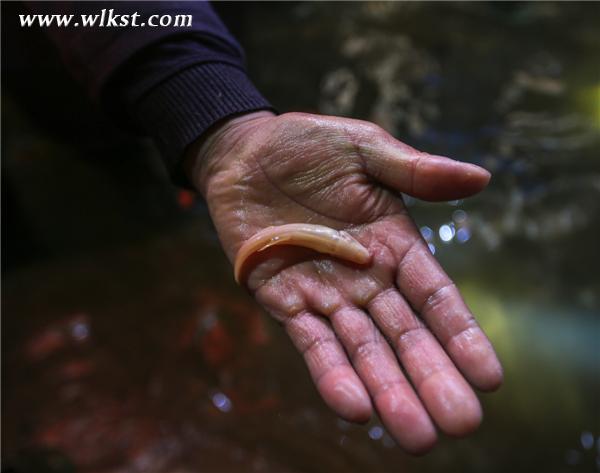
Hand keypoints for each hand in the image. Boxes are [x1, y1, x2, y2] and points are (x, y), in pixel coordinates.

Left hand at [185, 111, 502, 453]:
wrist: (244, 152)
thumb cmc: (308, 146)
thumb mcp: (365, 149)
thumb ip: (416, 170)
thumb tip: (483, 179)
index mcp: (393, 244)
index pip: (435, 297)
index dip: (461, 335)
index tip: (490, 376)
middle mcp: (365, 279)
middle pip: (403, 335)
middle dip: (430, 377)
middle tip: (459, 423)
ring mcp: (324, 293)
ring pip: (360, 349)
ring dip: (385, 389)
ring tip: (413, 434)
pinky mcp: (282, 300)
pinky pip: (309, 342)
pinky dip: (330, 373)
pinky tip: (354, 406)